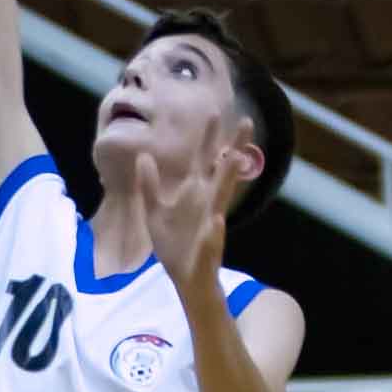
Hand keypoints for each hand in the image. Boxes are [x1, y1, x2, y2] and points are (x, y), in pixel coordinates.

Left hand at [136, 119, 249, 295]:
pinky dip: (213, 232)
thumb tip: (144, 157)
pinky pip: (211, 239)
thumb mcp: (155, 211)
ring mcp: (211, 224)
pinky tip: (215, 222)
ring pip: (222, 198)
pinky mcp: (208, 248)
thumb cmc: (174, 245)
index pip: (203, 161)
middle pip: (223, 171)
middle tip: (247, 123)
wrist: (185, 278)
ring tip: (235, 159)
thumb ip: (150, 185)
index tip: (215, 113)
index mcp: (194, 194)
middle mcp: (207, 203)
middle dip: (234, 147)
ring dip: (228, 179)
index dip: (208, 139)